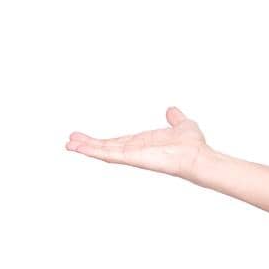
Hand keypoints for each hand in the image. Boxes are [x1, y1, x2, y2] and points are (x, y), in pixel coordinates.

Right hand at [65, 107, 208, 178]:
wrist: (199, 156)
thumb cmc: (194, 145)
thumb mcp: (182, 124)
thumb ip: (175, 118)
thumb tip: (171, 110)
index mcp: (143, 143)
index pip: (117, 142)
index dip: (101, 141)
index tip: (86, 138)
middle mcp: (136, 150)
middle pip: (107, 148)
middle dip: (88, 145)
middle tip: (70, 142)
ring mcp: (134, 155)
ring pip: (105, 152)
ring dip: (87, 149)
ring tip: (69, 146)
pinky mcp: (134, 158)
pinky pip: (110, 155)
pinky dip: (94, 152)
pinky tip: (80, 149)